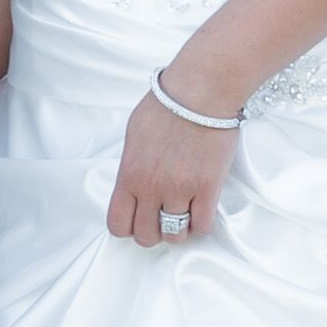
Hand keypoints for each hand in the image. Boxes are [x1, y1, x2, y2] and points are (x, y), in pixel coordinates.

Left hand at [107, 83, 235, 249]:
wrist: (200, 91)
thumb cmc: (167, 104)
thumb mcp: (133, 134)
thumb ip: (131, 165)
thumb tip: (135, 181)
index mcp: (129, 174)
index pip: (118, 224)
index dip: (128, 227)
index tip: (137, 219)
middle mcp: (152, 187)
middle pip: (146, 235)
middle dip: (153, 232)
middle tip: (162, 218)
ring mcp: (181, 189)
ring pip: (175, 235)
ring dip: (179, 229)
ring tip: (183, 214)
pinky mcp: (208, 188)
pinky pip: (203, 225)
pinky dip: (201, 224)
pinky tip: (201, 209)